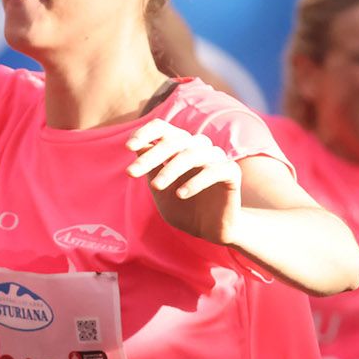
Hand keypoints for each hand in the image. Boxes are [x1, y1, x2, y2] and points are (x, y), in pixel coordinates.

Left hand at [126, 118, 241, 244]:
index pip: (162, 128)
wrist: (210, 231)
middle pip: (174, 141)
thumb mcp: (159, 190)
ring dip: (170, 169)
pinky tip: (181, 194)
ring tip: (156, 186)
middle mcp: (198, 147)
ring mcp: (216, 158)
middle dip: (150, 156)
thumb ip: (150, 169)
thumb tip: (136, 146)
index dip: (144, 133)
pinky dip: (196, 181)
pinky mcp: (231, 173)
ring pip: (192, 154)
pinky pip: (215, 170)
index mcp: (179, 146)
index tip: (127, 147)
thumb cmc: (182, 208)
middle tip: (130, 173)